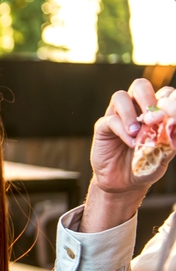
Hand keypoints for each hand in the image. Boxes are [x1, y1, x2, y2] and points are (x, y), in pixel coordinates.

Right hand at [90, 79, 175, 194]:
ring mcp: (118, 117)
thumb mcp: (166, 152)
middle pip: (140, 86)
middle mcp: (136, 109)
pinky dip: (122, 130)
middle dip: (148, 97)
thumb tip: (174, 120)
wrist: (126, 184)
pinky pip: (110, 120)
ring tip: (137, 131)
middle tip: (153, 116)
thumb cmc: (147, 164)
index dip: (170, 99)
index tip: (172, 114)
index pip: (164, 93)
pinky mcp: (103, 127)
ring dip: (130, 112)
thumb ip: (171, 136)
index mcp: (154, 111)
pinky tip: (130, 143)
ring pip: (120, 97)